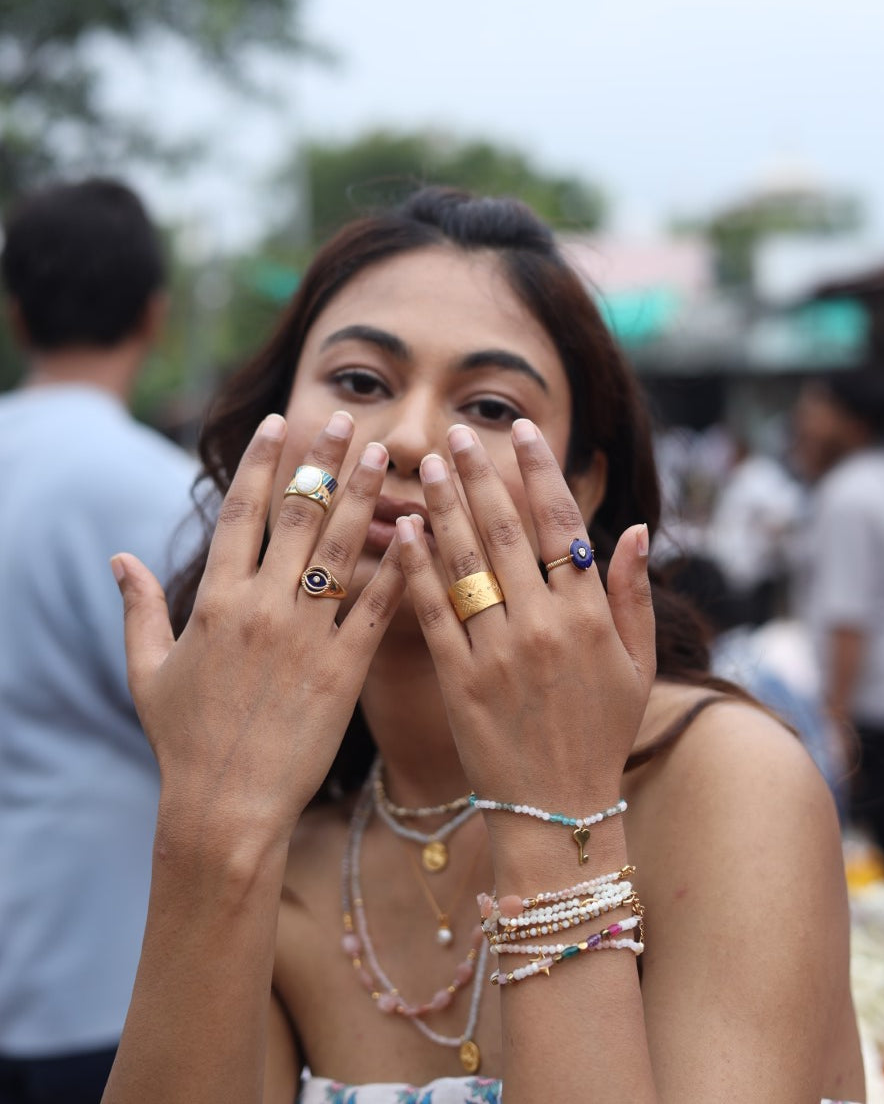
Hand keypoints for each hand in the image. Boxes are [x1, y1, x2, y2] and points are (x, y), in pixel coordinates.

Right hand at [110, 411, 404, 849]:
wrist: (225, 808)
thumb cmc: (183, 741)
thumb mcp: (147, 671)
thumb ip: (137, 609)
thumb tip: (119, 557)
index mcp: (215, 602)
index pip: (241, 513)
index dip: (262, 463)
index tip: (280, 421)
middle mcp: (263, 608)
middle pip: (298, 516)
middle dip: (322, 461)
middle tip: (345, 419)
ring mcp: (306, 636)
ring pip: (342, 549)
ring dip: (363, 496)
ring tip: (382, 454)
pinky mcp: (344, 669)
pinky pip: (376, 607)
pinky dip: (399, 567)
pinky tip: (419, 531)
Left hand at [395, 418, 654, 814]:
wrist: (558, 812)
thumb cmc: (601, 734)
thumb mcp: (637, 666)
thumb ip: (634, 595)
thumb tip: (634, 529)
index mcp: (588, 615)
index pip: (560, 523)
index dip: (538, 471)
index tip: (520, 430)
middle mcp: (542, 625)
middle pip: (505, 531)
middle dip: (479, 474)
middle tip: (456, 433)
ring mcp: (497, 652)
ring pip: (465, 563)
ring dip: (444, 507)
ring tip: (425, 465)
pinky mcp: (457, 680)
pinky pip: (432, 613)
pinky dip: (416, 568)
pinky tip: (402, 530)